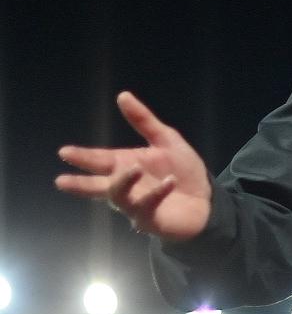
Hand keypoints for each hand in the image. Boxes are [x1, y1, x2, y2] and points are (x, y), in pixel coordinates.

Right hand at [56, 91, 211, 240]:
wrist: (206, 197)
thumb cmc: (182, 170)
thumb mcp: (166, 140)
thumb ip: (143, 120)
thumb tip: (123, 95)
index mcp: (126, 166)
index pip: (100, 160)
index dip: (83, 157)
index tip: (64, 152)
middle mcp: (127, 187)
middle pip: (99, 186)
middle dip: (81, 184)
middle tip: (62, 181)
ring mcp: (136, 205)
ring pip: (120, 196)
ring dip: (125, 181)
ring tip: (135, 168)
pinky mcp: (151, 218)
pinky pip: (149, 205)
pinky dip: (158, 192)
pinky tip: (169, 182)